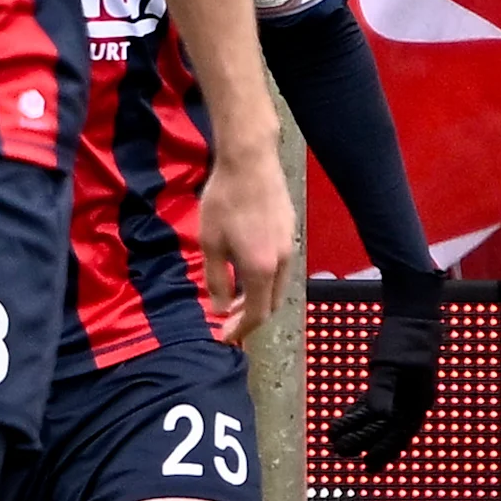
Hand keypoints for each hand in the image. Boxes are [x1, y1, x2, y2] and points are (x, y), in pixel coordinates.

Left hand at [195, 147, 297, 344]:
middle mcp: (283, 262)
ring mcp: (290, 246)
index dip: (240, 329)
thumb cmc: (224, 202)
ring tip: (233, 296)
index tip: (224, 337)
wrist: (251, 163)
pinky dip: (265, 280)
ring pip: (278, 286)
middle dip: (250, 316)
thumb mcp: (210, 244)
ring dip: (258, 297)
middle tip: (226, 319)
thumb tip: (220, 309)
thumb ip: (216, 280)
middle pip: (272, 303)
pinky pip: (281, 268)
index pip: (257, 313)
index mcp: (262, 269)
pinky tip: (246, 270)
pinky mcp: (289, 232)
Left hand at [326, 270, 445, 465]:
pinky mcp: (390, 379)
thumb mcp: (392, 366)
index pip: (400, 434)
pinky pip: (374, 402)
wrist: (411, 316)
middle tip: (341, 454)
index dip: (385, 451)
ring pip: (378, 417)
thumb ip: (384, 391)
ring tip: (336, 440)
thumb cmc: (404, 340)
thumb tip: (379, 415)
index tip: (369, 466)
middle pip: (386, 429)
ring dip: (358, 428)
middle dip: (365, 442)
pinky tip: (345, 419)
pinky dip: (359, 412)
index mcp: (418, 401)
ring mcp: (402, 391)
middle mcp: (412, 400)